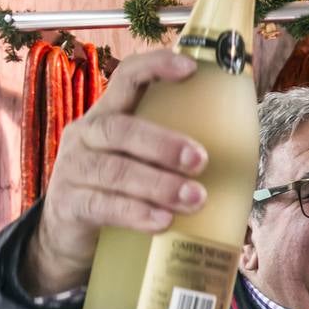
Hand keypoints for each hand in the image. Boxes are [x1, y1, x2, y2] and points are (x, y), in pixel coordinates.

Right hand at [22, 50, 206, 294]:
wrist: (69, 241)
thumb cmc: (117, 195)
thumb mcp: (137, 165)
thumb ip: (169, 156)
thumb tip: (239, 161)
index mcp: (106, 116)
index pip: (125, 78)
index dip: (155, 67)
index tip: (191, 68)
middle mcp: (85, 137)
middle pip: (120, 128)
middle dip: (163, 143)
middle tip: (201, 160)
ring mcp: (72, 170)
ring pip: (114, 170)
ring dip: (158, 184)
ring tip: (194, 199)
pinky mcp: (69, 206)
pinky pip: (103, 206)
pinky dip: (136, 213)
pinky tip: (162, 221)